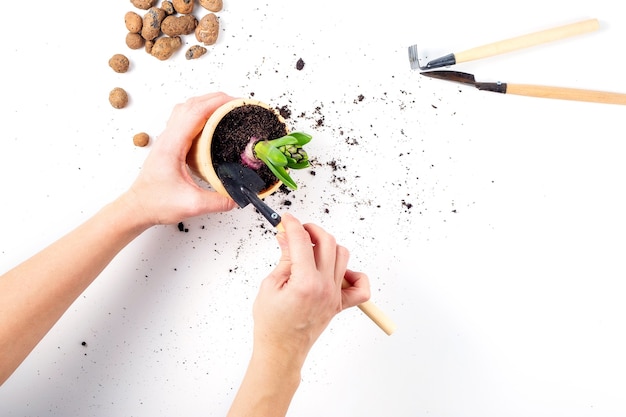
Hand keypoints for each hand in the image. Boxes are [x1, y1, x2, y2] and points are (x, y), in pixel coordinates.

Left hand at [123, 92, 236, 226]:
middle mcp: (168, 137)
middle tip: (237, 104)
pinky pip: (184, 120)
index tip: (236, 103)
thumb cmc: (155, 203)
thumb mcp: (191, 205)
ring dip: (206, 104)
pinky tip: (211, 124)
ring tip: (226, 109)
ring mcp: (167, 139)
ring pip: (187, 109)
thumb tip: (238, 196)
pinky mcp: (170, 144)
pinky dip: (200, 114)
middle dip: (216, 99)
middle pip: (192, 104)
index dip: (218, 103)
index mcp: (172, 145)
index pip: (196, 112)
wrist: (137, 207)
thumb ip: (218, 201)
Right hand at [253, 213, 370, 364]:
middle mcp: (325, 287)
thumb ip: (284, 259)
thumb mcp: (269, 285)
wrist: (281, 351)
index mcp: (305, 282)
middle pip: (327, 242)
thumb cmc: (271, 323)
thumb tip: (288, 236)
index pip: (302, 241)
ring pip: (342, 256)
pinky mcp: (339, 304)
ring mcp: (335, 295)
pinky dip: (354, 275)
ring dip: (328, 246)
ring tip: (310, 251)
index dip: (293, 225)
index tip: (286, 219)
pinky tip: (337, 271)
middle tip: (297, 231)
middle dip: (311, 230)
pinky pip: (360, 287)